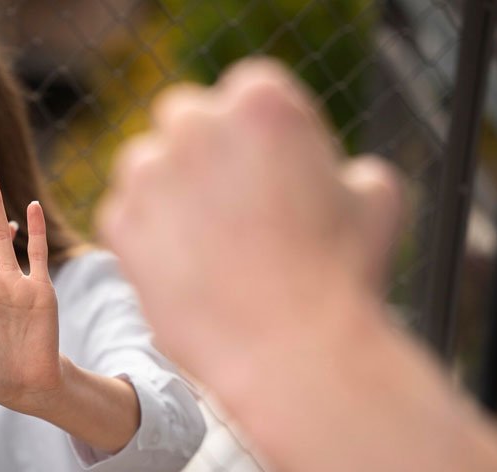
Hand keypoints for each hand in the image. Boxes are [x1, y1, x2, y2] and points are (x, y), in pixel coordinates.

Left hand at [97, 58, 401, 379]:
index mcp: (260, 101)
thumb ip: (346, 166)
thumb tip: (339, 173)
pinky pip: (124, 215)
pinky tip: (184, 271)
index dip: (256, 135)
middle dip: (201, 152)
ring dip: (166, 190)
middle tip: (226, 204)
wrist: (294, 352)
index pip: (244, 93)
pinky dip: (146, 237)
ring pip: (145, 164)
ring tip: (206, 244)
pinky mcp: (119, 222)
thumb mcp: (376, 198)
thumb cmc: (343, 275)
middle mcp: (195, 124)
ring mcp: (149, 173)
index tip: (265, 172)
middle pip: (184, 119)